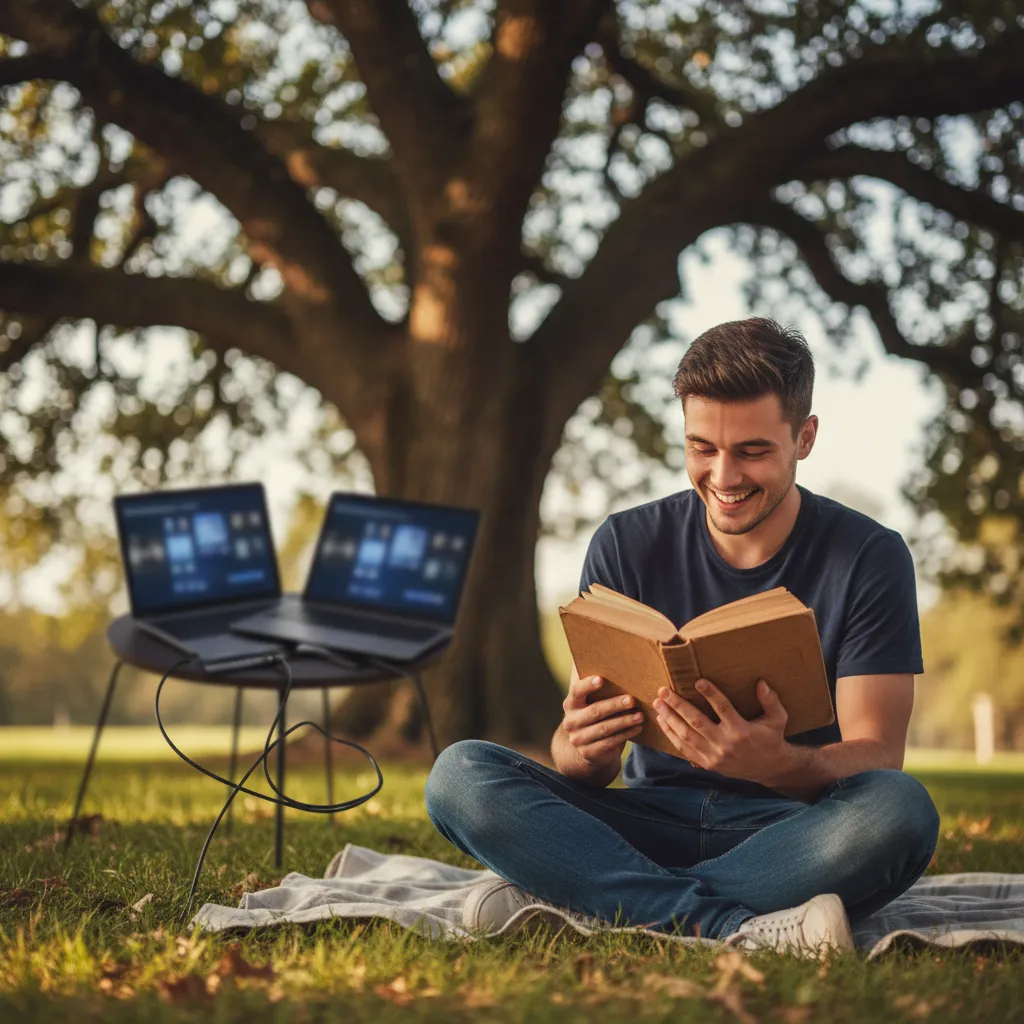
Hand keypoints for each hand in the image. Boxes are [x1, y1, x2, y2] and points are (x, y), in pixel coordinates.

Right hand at [561, 674, 643, 771]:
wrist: (587, 748)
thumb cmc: (594, 714)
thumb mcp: (590, 701)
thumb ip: (592, 683)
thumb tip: (602, 652)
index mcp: (570, 703)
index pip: (576, 691)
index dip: (588, 685)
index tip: (601, 679)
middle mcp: (571, 721)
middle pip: (594, 711)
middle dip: (614, 705)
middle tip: (632, 700)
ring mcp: (578, 739)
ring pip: (604, 728)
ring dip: (624, 721)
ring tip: (640, 715)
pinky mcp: (589, 753)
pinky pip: (610, 742)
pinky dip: (626, 734)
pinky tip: (638, 728)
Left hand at [653, 678, 788, 784]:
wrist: (768, 768)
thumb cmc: (771, 738)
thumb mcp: (777, 719)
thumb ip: (771, 700)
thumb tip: (761, 682)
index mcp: (741, 731)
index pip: (723, 709)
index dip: (710, 694)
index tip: (697, 681)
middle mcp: (725, 744)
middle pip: (696, 722)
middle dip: (678, 705)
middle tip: (663, 691)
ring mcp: (714, 755)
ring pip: (686, 736)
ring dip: (670, 718)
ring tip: (658, 703)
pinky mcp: (707, 764)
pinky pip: (684, 749)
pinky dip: (671, 734)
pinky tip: (662, 721)